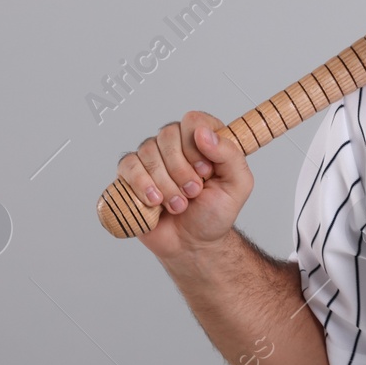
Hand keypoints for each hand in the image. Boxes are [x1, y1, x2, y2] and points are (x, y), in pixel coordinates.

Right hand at [116, 110, 253, 261]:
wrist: (191, 244)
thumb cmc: (215, 213)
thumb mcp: (237, 185)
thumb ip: (230, 154)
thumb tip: (203, 132)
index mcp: (204, 139)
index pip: (193, 121)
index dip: (197, 146)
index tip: (205, 171)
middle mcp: (177, 143)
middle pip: (168, 135)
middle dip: (181, 170)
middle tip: (193, 192)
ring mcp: (153, 157)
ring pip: (148, 152)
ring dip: (166, 184)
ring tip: (178, 205)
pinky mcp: (132, 174)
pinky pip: (128, 166)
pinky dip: (141, 186)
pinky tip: (155, 202)